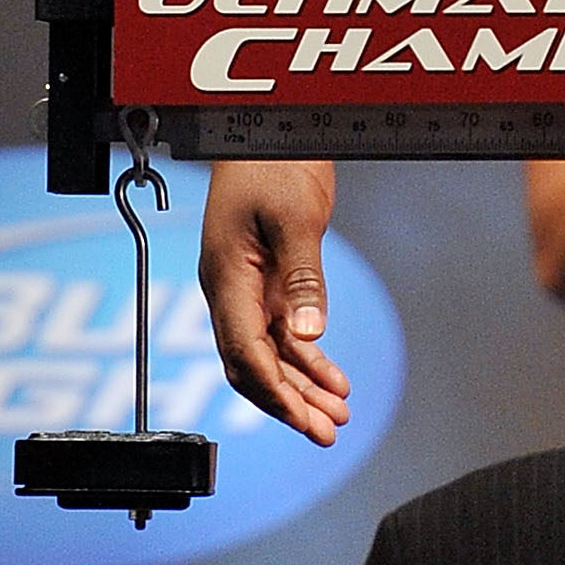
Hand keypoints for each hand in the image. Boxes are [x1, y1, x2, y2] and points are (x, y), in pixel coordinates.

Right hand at [199, 160, 349, 443]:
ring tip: (338, 416)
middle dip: (288, 403)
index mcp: (226, 279)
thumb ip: (303, 279)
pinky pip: (285, 333)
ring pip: (272, 354)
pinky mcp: (271, 281)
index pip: (244, 352)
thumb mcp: (296, 219)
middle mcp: (232, 291)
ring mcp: (249, 288)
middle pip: (254, 364)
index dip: (272, 391)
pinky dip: (309, 360)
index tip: (303, 419)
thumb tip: (309, 335)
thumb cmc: (275, 164)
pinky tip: (335, 381)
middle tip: (326, 433)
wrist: (272, 132)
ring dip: (303, 387)